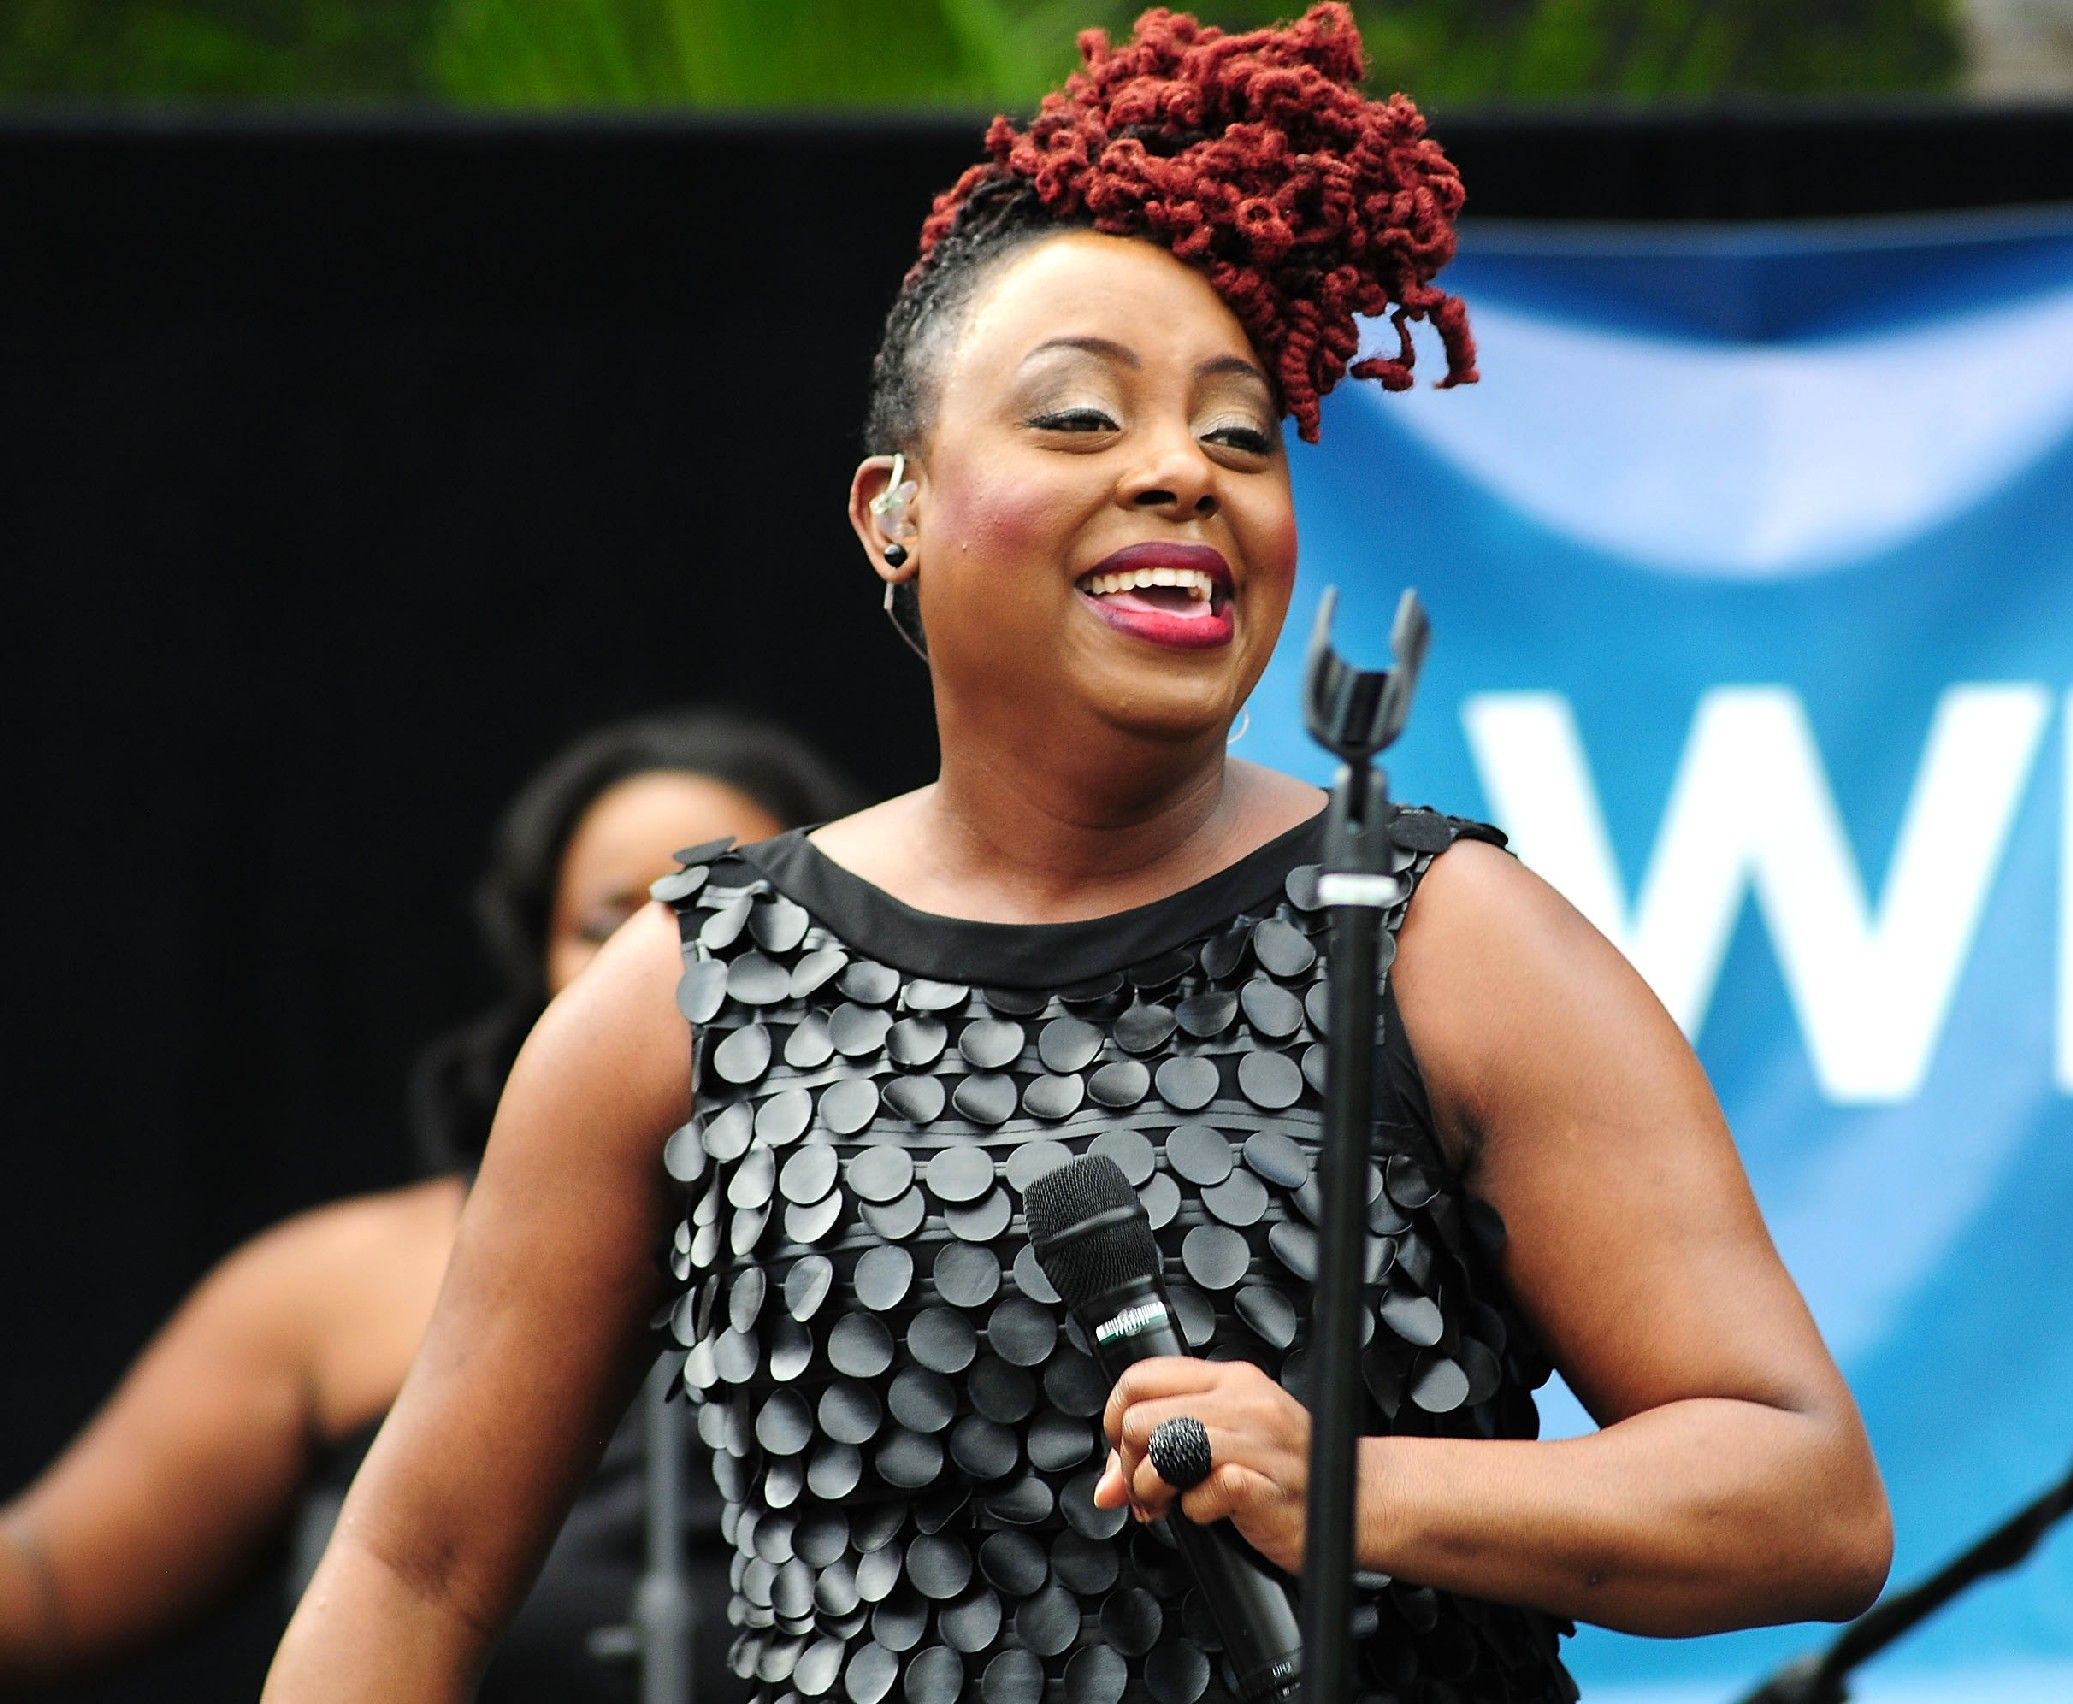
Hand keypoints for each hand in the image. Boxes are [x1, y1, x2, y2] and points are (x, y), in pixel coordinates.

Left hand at [1093, 1358, 1311, 1572]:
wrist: (1362, 1502)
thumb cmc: (1292, 1472)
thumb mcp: (1229, 1440)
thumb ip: (1167, 1447)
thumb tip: (1107, 1487)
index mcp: (1230, 1381)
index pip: (1140, 1377)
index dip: (1115, 1419)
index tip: (1124, 1452)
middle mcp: (1242, 1401)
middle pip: (1140, 1419)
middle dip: (1129, 1465)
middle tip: (1146, 1490)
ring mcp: (1256, 1440)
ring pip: (1163, 1451)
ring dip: (1154, 1490)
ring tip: (1169, 1504)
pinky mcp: (1265, 1484)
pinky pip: (1204, 1492)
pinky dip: (1197, 1512)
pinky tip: (1212, 1512)